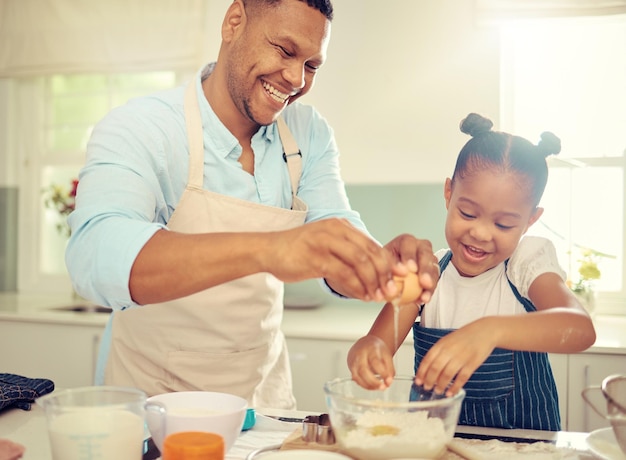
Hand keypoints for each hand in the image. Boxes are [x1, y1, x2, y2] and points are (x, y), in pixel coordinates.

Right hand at [266, 218, 399, 300]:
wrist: (268, 250)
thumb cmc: (298, 251)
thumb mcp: (326, 246)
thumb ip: (347, 255)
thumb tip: (374, 275)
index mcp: (340, 226)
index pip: (372, 244)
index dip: (387, 264)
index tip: (396, 280)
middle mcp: (335, 230)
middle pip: (370, 252)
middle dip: (384, 274)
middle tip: (390, 291)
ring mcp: (325, 242)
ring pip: (360, 262)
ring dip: (372, 282)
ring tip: (376, 296)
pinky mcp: (315, 257)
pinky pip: (343, 273)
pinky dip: (356, 287)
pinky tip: (360, 296)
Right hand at [347, 335, 394, 389]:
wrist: (364, 344)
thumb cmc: (376, 349)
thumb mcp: (386, 355)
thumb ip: (390, 369)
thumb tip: (388, 382)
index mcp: (370, 349)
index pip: (375, 361)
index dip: (382, 373)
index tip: (389, 380)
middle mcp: (360, 355)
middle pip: (363, 370)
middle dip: (373, 381)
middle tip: (383, 387)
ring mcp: (354, 362)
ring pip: (357, 376)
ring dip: (369, 386)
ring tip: (379, 387)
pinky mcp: (351, 369)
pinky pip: (356, 380)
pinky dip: (364, 385)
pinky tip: (372, 386)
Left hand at [383, 234, 438, 303]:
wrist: (391, 275)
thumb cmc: (386, 266)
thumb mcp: (382, 266)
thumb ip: (386, 271)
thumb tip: (388, 282)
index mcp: (404, 242)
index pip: (408, 243)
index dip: (409, 255)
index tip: (409, 268)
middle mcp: (419, 247)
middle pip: (425, 254)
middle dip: (425, 269)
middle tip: (423, 282)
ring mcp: (428, 259)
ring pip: (433, 267)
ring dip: (430, 282)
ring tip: (424, 295)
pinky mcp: (432, 272)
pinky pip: (434, 281)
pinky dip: (429, 291)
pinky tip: (424, 298)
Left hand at [415, 318, 496, 395]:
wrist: (485, 331)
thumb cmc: (465, 337)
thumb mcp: (448, 340)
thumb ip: (438, 352)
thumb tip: (427, 369)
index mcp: (442, 344)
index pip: (427, 359)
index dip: (421, 372)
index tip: (418, 381)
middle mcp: (450, 350)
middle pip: (436, 368)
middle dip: (429, 380)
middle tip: (426, 387)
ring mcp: (462, 357)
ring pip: (447, 375)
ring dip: (441, 385)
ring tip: (438, 391)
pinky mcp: (472, 364)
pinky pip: (461, 378)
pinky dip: (455, 387)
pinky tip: (450, 392)